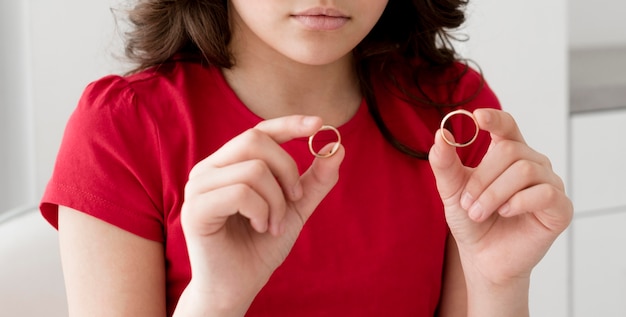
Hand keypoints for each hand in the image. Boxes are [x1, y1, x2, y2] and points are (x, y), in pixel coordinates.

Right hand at [178, 115, 343, 314]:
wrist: (238, 285)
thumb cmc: (260, 246)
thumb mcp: (295, 209)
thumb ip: (314, 182)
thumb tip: (338, 149)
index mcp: (229, 164)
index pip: (259, 131)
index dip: (289, 123)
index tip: (320, 124)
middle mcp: (209, 168)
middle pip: (255, 140)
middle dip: (287, 170)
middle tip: (295, 200)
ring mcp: (198, 187)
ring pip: (253, 170)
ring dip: (276, 201)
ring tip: (273, 225)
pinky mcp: (195, 209)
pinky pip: (241, 193)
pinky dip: (262, 212)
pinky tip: (261, 229)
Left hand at [429, 108, 572, 285]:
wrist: (482, 257)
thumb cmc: (471, 220)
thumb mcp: (451, 190)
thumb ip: (444, 163)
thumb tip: (441, 134)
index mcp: (508, 154)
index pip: (507, 126)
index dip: (495, 119)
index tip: (477, 117)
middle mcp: (533, 164)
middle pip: (510, 151)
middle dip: (482, 178)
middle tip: (466, 203)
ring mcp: (550, 184)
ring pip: (525, 171)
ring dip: (493, 194)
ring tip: (478, 213)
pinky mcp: (560, 208)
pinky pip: (544, 193)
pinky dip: (518, 202)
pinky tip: (505, 213)